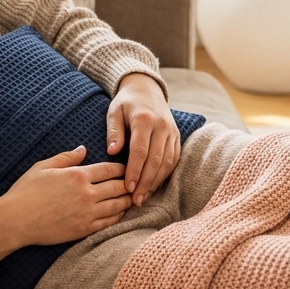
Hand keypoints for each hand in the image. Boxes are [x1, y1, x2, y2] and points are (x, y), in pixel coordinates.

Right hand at [0, 146, 129, 266]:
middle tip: (135, 182)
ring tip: (132, 197)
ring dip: (127, 200)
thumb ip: (66, 157)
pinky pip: (109, 222)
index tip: (126, 168)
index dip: (122, 168)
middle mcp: (87, 194)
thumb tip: (83, 149)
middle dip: (129, 183)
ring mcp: (87, 213)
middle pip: (119, 187)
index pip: (110, 169)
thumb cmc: (26, 191)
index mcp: (78, 175)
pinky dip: (118, 216)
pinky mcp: (84, 229)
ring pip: (118, 205)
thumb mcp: (43, 167)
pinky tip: (120, 212)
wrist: (15, 220)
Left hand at [106, 73, 179, 206]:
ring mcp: (172, 132)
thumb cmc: (126, 102)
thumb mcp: (114, 111)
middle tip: (136, 200)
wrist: (146, 89)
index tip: (127, 187)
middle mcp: (162, 126)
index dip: (134, 171)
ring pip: (167, 162)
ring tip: (143, 197)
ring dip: (156, 182)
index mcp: (145, 119)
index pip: (140, 150)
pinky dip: (164, 175)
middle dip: (146, 182)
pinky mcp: (177, 137)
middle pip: (156, 160)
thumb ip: (114, 131)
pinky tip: (154, 186)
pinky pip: (173, 159)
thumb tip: (112, 151)